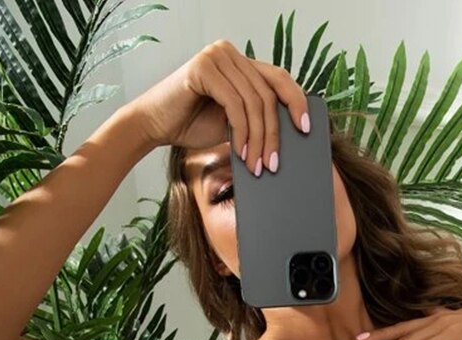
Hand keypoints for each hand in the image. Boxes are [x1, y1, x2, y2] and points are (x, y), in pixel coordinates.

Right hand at [125, 39, 310, 174]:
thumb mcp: (235, 122)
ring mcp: (217, 56)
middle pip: (269, 95)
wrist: (155, 125)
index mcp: (241, 61)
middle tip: (274, 163)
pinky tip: (240, 153)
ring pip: (254, 102)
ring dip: (258, 140)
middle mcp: (230, 53)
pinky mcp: (203, 68)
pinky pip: (235, 104)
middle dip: (275, 134)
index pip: (279, 78)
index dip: (297, 102)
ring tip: (257, 165)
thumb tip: (290, 133)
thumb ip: (256, 117)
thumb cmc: (193, 125)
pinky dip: (241, 133)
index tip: (307, 129)